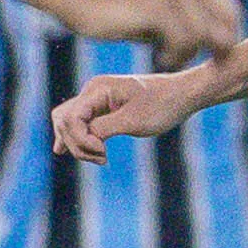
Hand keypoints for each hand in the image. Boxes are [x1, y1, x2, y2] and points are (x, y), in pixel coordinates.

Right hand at [51, 70, 200, 163]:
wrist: (183, 94)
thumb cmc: (163, 105)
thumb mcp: (134, 121)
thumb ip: (104, 128)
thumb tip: (83, 138)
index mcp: (97, 89)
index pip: (70, 118)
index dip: (80, 140)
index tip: (103, 152)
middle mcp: (92, 91)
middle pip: (64, 120)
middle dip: (76, 143)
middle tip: (102, 158)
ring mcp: (96, 98)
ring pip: (69, 122)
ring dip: (77, 143)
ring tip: (100, 158)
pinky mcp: (103, 107)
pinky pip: (81, 122)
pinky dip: (77, 137)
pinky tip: (66, 150)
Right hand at [68, 0, 240, 66]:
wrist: (87, 5)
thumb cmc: (134, 18)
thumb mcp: (173, 19)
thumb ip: (201, 24)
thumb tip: (232, 44)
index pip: (231, 13)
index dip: (226, 40)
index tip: (209, 57)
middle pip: (222, 26)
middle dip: (211, 51)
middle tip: (187, 61)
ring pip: (204, 36)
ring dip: (187, 55)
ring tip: (167, 57)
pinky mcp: (157, 3)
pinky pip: (185, 39)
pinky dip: (175, 55)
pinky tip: (160, 57)